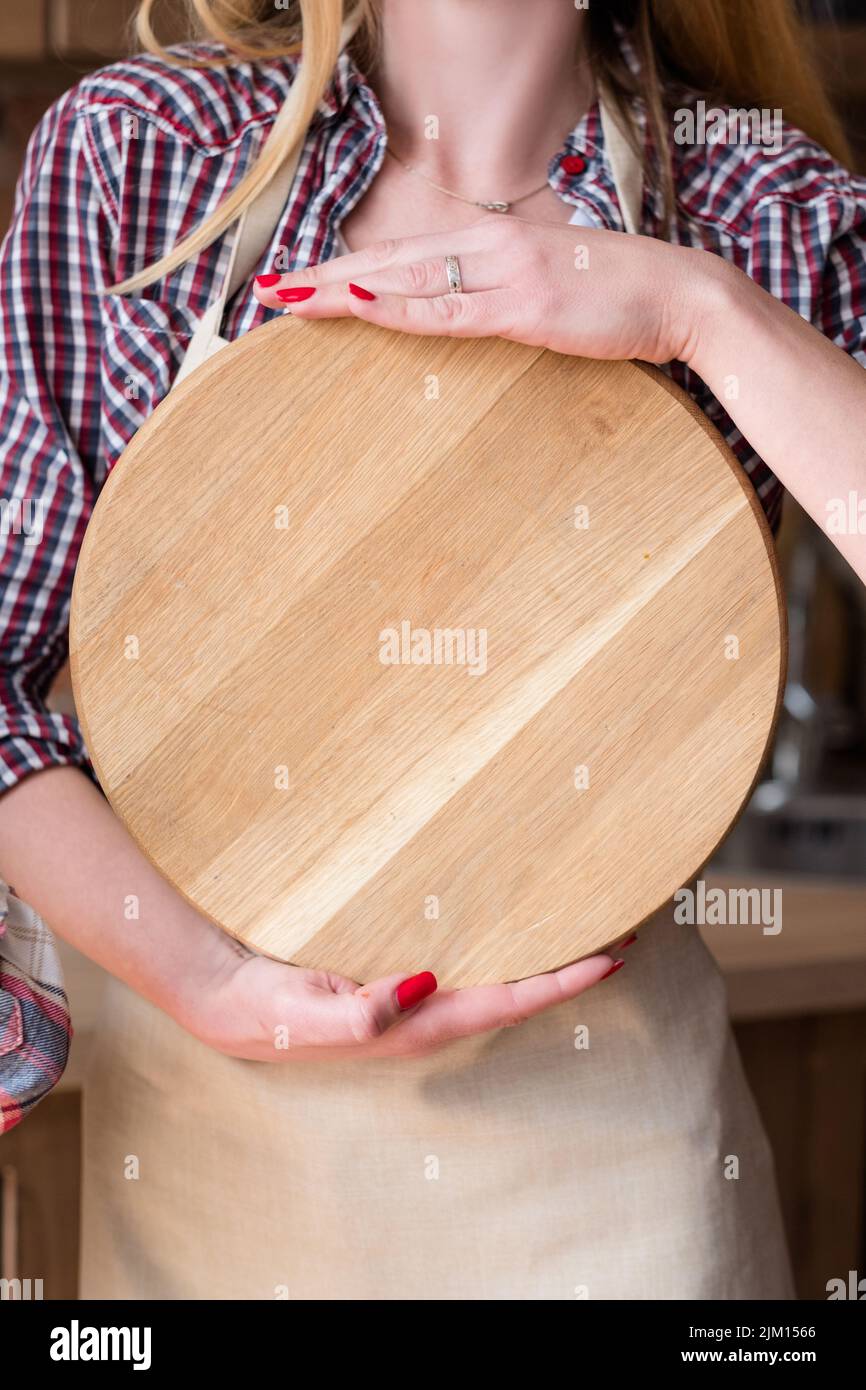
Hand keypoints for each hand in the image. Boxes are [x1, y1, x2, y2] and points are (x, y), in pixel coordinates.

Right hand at [183, 941, 625, 1060]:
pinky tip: (517, 923)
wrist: (220, 998)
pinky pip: (467, 960)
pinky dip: (504, 942)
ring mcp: (414, 996)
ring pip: (497, 975)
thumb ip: (361, 1012)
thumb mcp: (304, 1013)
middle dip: (571, 965)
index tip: (612, 956)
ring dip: (544, 954)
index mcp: (413, 1024)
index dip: (560, 981)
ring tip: (590, 922)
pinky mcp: (397, 976)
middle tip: (626, 928)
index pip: (505, 1000)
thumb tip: (425, 986)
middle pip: (516, 991)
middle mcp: (425, 1013)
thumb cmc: (262, 1008)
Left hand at [253, 213, 725, 364]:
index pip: (401, 255)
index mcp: (491, 243)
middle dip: (323, 279)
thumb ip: (502, 299)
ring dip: (340, 291)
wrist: (681, 296)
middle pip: (387, 262)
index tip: (299, 286)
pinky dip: (399, 307)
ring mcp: (505, 273)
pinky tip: (357, 303)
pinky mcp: (525, 306)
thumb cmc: (618, 298)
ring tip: (286, 302)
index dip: (346, 271)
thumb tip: (465, 317)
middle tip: (266, 295)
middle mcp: (489, 247)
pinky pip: (449, 310)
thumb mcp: (550, 293)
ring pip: (404, 280)